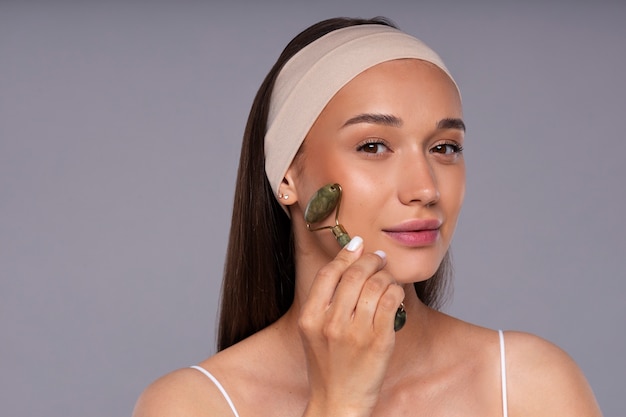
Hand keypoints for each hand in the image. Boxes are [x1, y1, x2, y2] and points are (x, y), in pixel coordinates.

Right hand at [298, 236, 404, 416]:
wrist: (338, 401)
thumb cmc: (327, 364)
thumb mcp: (313, 331)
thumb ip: (324, 299)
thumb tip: (348, 258)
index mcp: (310, 318)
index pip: (328, 273)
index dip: (345, 254)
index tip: (358, 244)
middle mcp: (331, 323)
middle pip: (354, 275)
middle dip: (370, 260)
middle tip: (379, 258)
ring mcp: (356, 333)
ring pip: (376, 285)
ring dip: (386, 276)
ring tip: (387, 278)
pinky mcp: (379, 341)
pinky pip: (391, 302)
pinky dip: (396, 292)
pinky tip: (394, 294)